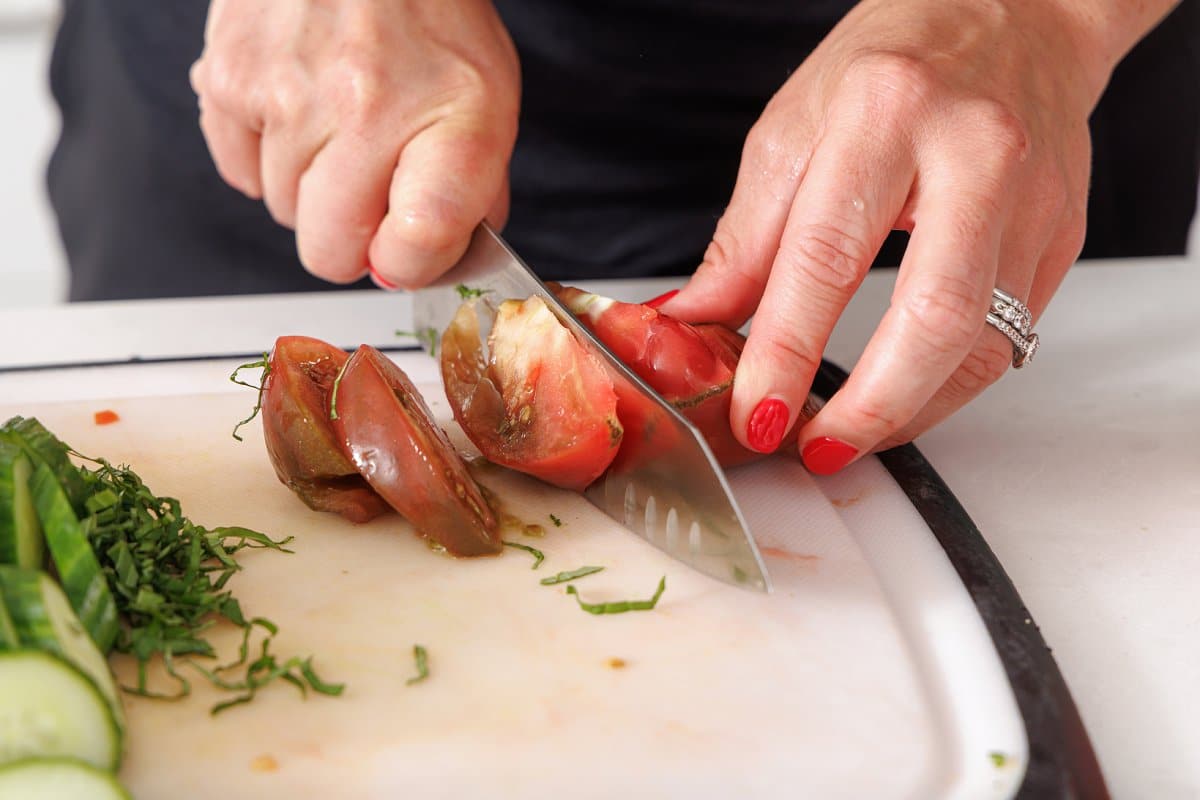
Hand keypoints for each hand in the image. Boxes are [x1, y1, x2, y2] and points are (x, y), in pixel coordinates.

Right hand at [190, 0, 519, 288]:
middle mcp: (366, 109)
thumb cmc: (429, 17)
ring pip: (281, 212)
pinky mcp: (228, 77)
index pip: (420, 241)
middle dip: (351, 240)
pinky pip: (240, 172)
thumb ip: (471, 193)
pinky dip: (265, 157)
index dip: (411, 264)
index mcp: (450, 120)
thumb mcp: (486, 102)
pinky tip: (297, 112)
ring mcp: (289, 94)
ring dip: (309, 190)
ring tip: (338, 127)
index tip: (408, 249)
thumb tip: (425, 264)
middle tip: (369, 191)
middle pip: (331, 252)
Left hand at [660, 0, 1171, 471]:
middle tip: (816, 448)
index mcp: (887, 112)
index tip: (757, 413)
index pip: (827, 256)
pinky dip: (947, 383)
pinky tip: (904, 395)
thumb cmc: (890, 64)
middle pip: (934, 317)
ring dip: (911, 412)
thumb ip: (746, 239)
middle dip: (871, 408)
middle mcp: (975, 151)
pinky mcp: (1062, 232)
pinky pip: (1010, 336)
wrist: (1011, 14)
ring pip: (984, 344)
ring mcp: (1033, 196)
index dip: (787, 352)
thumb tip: (693, 323)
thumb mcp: (791, 132)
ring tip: (851, 437)